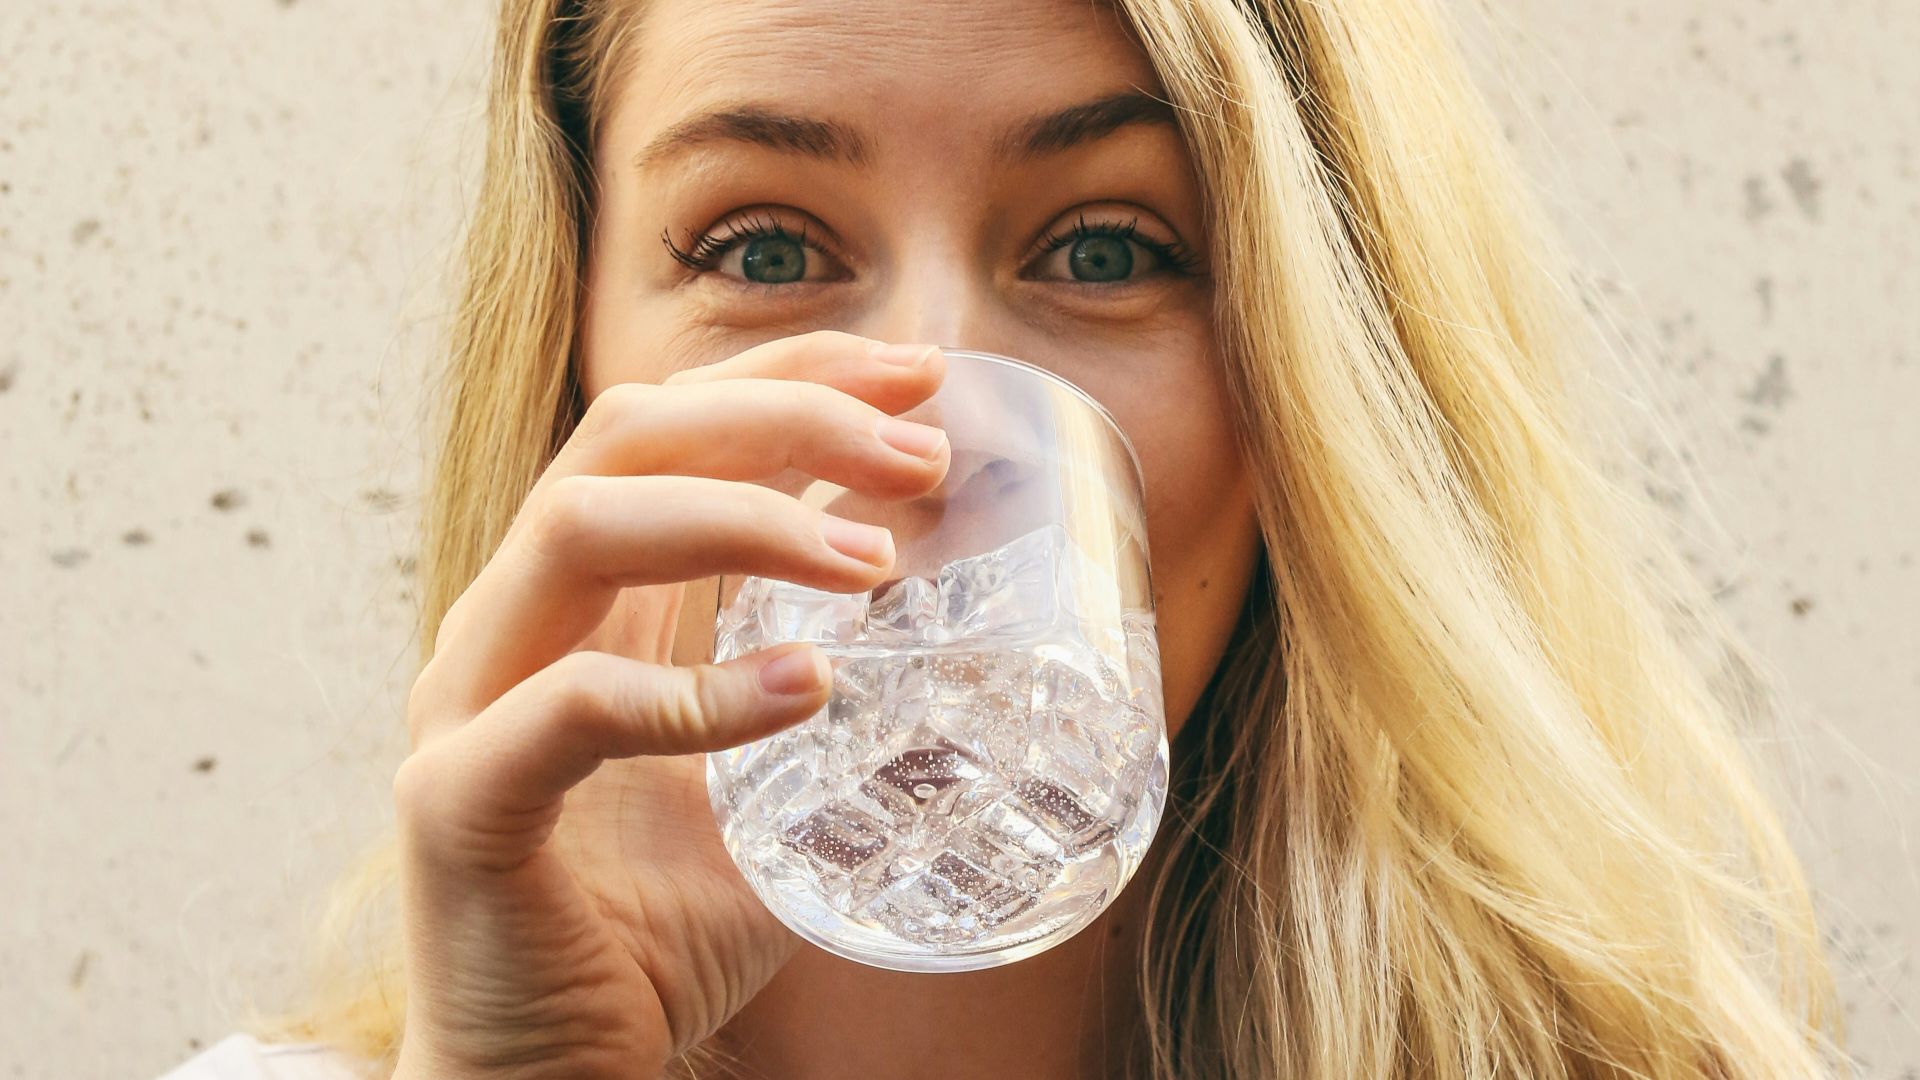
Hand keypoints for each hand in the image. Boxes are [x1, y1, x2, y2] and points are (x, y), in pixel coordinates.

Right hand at [389, 333, 948, 1078]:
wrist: (547, 1069)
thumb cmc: (653, 923)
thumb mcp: (763, 783)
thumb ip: (817, 696)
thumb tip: (957, 640)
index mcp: (579, 597)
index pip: (670, 426)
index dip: (788, 374)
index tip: (916, 376)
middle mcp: (513, 619)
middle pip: (624, 438)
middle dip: (782, 417)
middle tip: (918, 453)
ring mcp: (470, 701)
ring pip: (579, 529)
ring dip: (742, 520)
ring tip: (875, 561)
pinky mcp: (458, 801)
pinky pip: (568, 709)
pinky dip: (693, 692)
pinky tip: (804, 691)